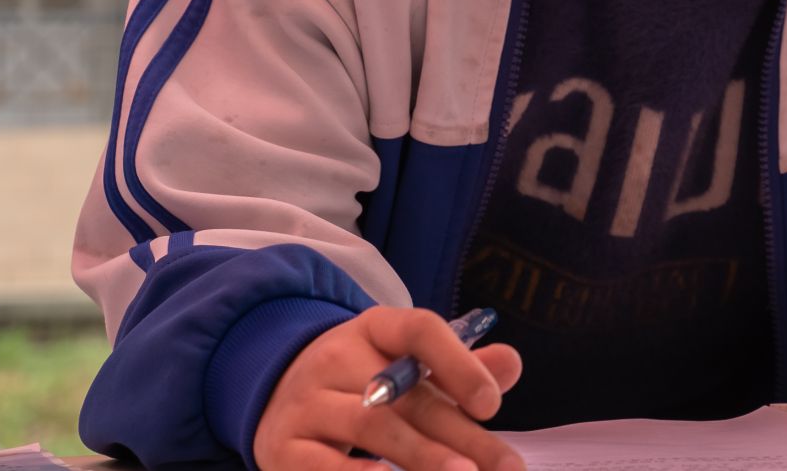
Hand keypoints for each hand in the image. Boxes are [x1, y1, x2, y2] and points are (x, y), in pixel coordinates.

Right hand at [253, 306, 524, 470]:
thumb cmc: (360, 385)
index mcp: (374, 329)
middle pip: (407, 395)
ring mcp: (307, 403)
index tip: (491, 405)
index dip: (459, 363)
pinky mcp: (285, 448)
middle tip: (507, 467)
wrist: (275, 398)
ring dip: (422, 455)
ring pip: (371, 426)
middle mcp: (335, 358)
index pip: (419, 330)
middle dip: (463, 436)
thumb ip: (457, 369)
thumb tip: (511, 363)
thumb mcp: (403, 366)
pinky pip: (324, 465)